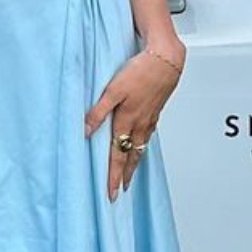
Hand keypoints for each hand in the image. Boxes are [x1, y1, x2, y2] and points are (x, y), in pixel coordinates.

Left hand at [84, 44, 184, 200]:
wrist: (166, 58)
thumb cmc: (141, 71)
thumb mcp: (113, 90)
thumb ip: (98, 112)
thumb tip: (85, 131)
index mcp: (128, 121)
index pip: (118, 156)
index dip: (114, 176)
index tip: (112, 193)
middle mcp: (140, 124)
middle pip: (132, 156)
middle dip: (126, 175)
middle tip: (122, 190)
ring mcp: (150, 118)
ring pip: (141, 146)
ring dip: (135, 163)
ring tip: (131, 174)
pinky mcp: (156, 110)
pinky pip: (148, 134)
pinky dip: (143, 145)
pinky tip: (141, 144)